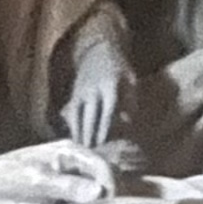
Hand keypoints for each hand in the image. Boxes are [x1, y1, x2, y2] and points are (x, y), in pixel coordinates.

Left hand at [4, 139, 123, 203]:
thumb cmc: (6, 178)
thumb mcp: (37, 182)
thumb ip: (68, 186)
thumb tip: (99, 192)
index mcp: (70, 152)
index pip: (104, 167)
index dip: (110, 189)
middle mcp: (74, 161)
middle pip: (103, 179)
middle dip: (105, 198)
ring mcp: (69, 175)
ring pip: (94, 191)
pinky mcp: (62, 191)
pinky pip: (81, 200)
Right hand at [62, 34, 134, 152]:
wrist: (97, 51)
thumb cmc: (119, 68)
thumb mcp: (130, 79)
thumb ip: (130, 100)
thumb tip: (127, 121)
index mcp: (110, 86)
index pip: (107, 110)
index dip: (105, 127)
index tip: (104, 142)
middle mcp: (93, 90)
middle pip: (90, 115)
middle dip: (90, 134)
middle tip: (91, 152)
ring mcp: (82, 92)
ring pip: (77, 115)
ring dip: (79, 133)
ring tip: (81, 149)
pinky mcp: (74, 94)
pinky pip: (72, 113)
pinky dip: (73, 126)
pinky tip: (75, 139)